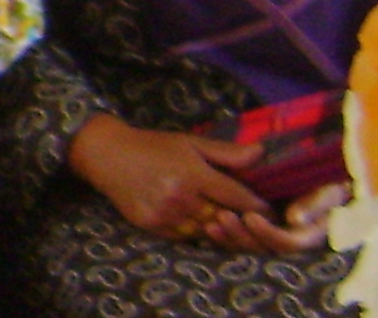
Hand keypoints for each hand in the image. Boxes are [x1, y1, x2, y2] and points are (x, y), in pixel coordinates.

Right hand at [66, 115, 270, 242]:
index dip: (257, 205)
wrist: (108, 155)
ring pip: (205, 230)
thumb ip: (226, 152)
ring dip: (217, 227)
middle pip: (223, 217)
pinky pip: (184, 237)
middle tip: (250, 218)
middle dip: (239, 218)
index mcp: (194, 173)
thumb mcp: (190, 142)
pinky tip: (197, 221)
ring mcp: (165, 214)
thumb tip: (261, 154)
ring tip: (226, 221)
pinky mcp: (151, 225)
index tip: (269, 209)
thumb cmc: (153, 146)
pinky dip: (194, 231)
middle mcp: (180, 197)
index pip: (237, 197)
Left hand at [201, 182, 348, 253]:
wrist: (319, 179)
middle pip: (264, 249)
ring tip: (210, 222)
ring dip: (230, 237)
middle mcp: (290, 242)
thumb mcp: (327, 189)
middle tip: (222, 216)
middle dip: (242, 235)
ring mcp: (273, 239)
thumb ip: (315, 204)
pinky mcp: (257, 234)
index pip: (289, 243)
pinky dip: (224, 237)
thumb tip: (294, 219)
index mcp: (309, 235)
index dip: (268, 233)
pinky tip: (206, 226)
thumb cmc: (327, 182)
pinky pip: (239, 241)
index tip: (250, 217)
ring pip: (249, 247)